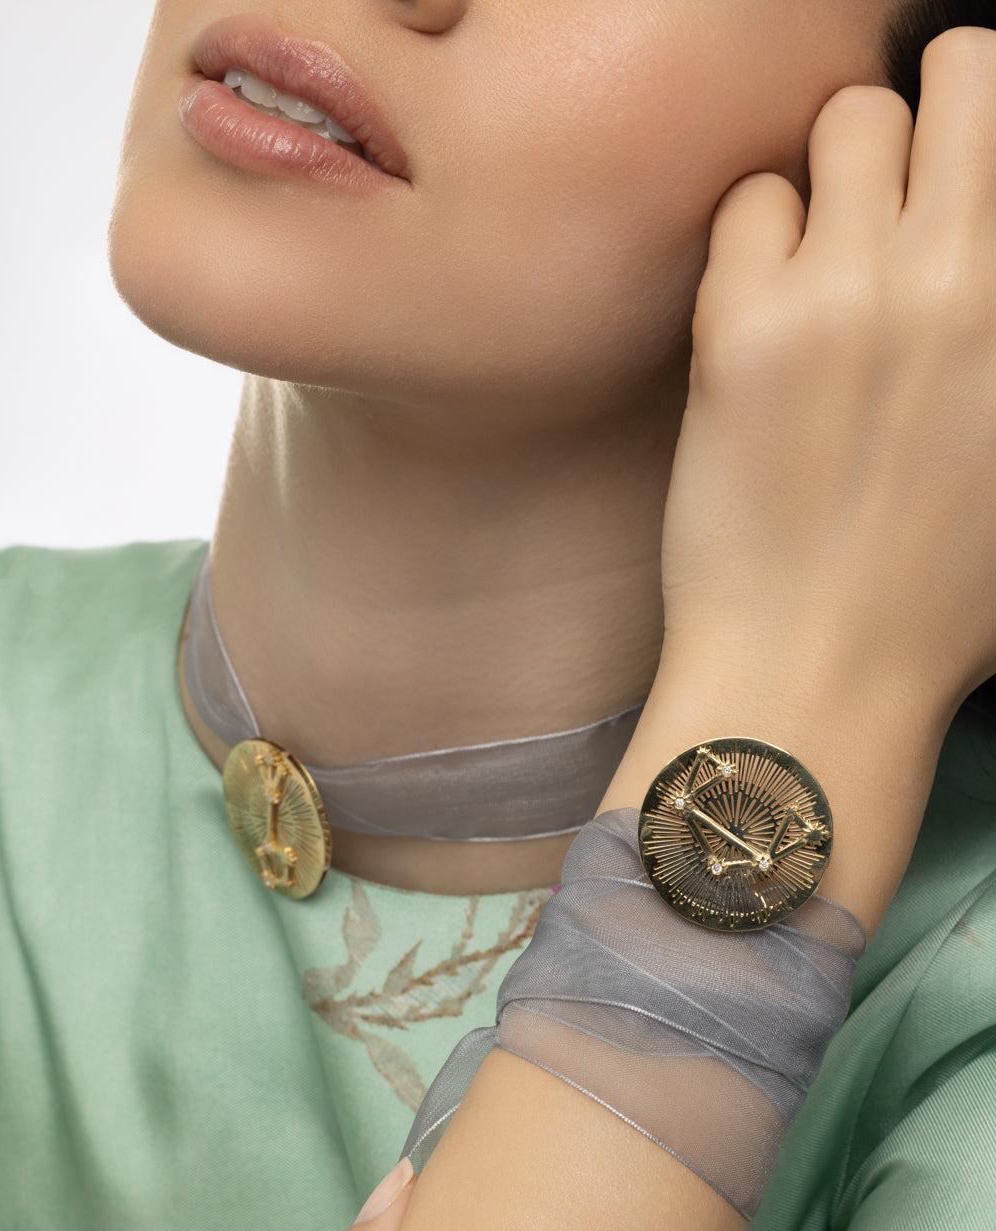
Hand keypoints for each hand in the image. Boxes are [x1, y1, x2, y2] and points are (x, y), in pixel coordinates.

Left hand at [657, 25, 995, 729]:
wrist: (816, 674)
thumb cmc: (941, 602)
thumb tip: (978, 270)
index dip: (985, 141)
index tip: (960, 183)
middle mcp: (961, 275)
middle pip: (957, 72)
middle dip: (933, 111)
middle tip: (902, 185)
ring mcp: (849, 292)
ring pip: (846, 121)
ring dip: (839, 173)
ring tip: (826, 254)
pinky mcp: (743, 327)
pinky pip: (750, 203)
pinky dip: (758, 240)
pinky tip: (762, 310)